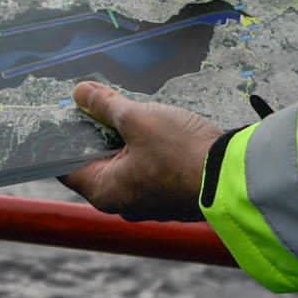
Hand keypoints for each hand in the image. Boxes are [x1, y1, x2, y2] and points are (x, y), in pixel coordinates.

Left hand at [59, 82, 224, 222]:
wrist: (233, 175)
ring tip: (132, 112)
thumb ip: (106, 105)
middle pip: (96, 162)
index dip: (64, 137)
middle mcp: (122, 204)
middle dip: (98, 132)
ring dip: (125, 138)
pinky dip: (146, 149)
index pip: (66, 165)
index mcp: (104, 191)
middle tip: (102, 102)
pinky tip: (156, 128)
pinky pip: (147, 169)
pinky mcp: (169, 195)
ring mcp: (147, 202)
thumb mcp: (138, 118)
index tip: (68, 112)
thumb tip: (80, 93)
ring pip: (124, 164)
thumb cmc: (181, 151)